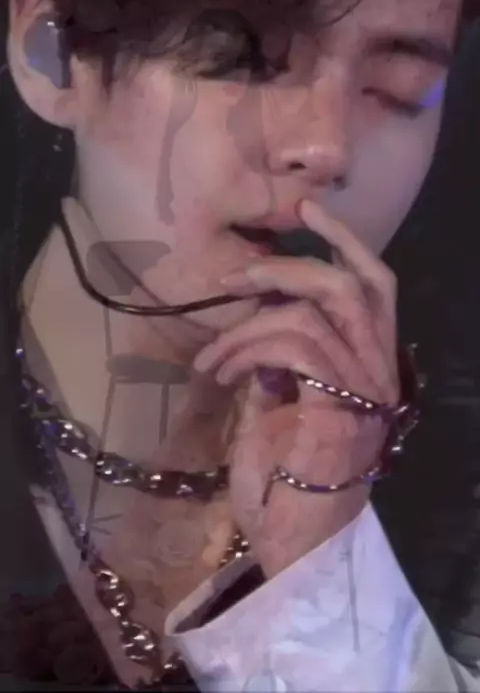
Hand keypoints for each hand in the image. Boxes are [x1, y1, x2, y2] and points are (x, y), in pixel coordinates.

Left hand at [193, 200, 399, 577]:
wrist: (291, 545)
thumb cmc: (283, 478)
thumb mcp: (280, 398)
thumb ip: (283, 354)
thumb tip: (265, 316)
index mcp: (371, 365)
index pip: (376, 286)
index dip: (345, 241)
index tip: (308, 208)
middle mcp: (380, 372)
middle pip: (355, 285)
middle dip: (295, 263)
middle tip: (242, 271)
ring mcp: (364, 391)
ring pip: (318, 310)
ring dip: (252, 320)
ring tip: (214, 351)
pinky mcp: (339, 409)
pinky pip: (293, 345)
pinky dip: (247, 347)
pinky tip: (220, 371)